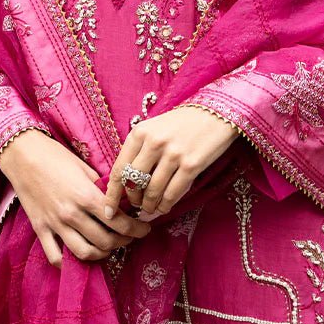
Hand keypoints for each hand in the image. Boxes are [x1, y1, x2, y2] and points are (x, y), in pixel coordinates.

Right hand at [0, 129, 151, 268]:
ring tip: (109, 247)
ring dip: (102, 254)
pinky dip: (70, 262)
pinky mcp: (40, 229)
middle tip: (130, 237)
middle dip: (123, 242)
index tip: (144, 229)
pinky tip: (81, 255)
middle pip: (105, 241)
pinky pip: (56, 256)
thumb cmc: (55, 156)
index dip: (136, 229)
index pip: (119, 222)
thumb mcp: (85, 167)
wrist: (22, 155)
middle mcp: (72, 214)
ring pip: (85, 252)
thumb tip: (119, 202)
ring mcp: (55, 224)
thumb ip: (101, 188)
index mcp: (86, 196)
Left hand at [102, 106, 238, 223]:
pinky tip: (164, 207)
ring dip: (150, 206)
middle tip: (136, 207)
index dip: (112, 194)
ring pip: (153, 192)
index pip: (119, 169)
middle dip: (133, 201)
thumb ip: (139, 150)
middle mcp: (154, 143)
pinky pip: (172, 193)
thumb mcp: (155, 128)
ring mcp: (173, 154)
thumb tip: (126, 181)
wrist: (216, 113)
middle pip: (134, 183)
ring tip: (150, 209)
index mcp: (140, 132)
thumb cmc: (183, 123)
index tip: (107, 211)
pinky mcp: (191, 165)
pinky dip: (166, 205)